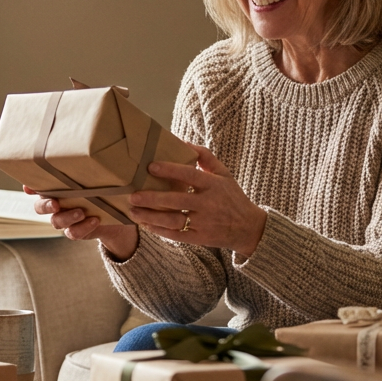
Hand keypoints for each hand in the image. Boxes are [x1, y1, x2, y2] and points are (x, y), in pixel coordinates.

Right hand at [27, 187, 138, 259]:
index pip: (38, 186)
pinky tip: (94, 220)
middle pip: (40, 207)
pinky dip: (82, 227)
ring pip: (56, 221)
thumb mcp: (106, 181)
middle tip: (56, 204)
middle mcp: (57, 204)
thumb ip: (105, 177)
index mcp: (58, 188)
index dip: (31, 186)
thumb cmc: (107, 192)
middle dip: (46, 205)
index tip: (29, 187)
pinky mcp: (76, 231)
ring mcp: (65, 219)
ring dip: (67, 217)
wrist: (115, 216)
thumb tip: (117, 174)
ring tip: (81, 212)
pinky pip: (73, 233)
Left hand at [128, 143, 267, 257]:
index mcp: (214, 185)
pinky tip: (146, 225)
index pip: (190, 175)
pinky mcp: (200, 238)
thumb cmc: (232, 197)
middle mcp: (208, 204)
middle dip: (153, 198)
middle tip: (133, 195)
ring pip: (174, 220)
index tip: (150, 166)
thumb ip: (205, 157)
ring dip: (152, 217)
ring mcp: (204, 223)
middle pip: (177, 200)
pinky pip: (177, 235)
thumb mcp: (224, 174)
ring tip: (133, 212)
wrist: (248, 228)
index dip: (170, 170)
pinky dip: (160, 231)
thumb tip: (183, 142)